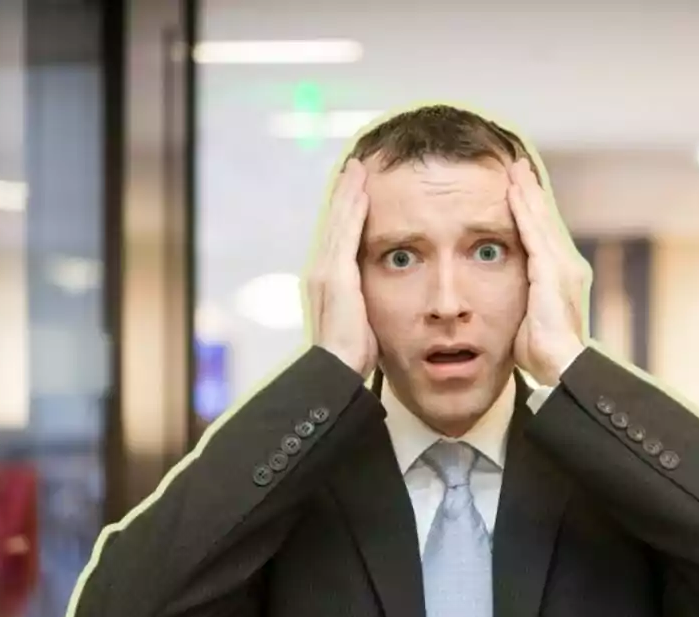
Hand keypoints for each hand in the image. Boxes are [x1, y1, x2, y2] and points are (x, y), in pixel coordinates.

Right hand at [306, 159, 377, 378]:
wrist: (337, 367)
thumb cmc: (352, 352)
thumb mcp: (362, 319)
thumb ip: (366, 301)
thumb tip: (377, 297)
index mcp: (328, 281)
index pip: (338, 237)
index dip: (346, 212)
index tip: (355, 191)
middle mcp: (321, 270)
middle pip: (334, 222)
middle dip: (344, 194)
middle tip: (354, 168)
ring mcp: (325, 271)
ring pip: (338, 222)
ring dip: (348, 194)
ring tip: (357, 170)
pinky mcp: (335, 274)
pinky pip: (345, 234)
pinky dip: (352, 210)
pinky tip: (362, 192)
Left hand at [508, 159, 588, 385]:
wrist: (561, 365)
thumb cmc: (542, 352)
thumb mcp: (528, 318)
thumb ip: (521, 300)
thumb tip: (504, 297)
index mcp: (561, 276)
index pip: (542, 235)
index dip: (531, 211)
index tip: (519, 189)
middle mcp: (567, 266)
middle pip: (545, 220)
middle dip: (530, 192)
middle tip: (517, 165)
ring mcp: (561, 267)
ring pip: (540, 220)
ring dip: (526, 193)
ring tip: (515, 169)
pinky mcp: (551, 271)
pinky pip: (533, 233)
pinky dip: (523, 211)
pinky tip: (514, 192)